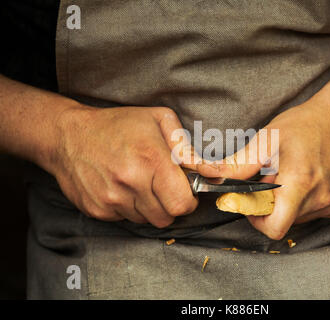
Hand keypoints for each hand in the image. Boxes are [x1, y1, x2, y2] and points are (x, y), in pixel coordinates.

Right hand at [50, 105, 197, 226]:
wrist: (67, 136)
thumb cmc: (118, 125)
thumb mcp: (158, 121)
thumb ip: (188, 148)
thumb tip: (214, 171)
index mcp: (151, 159)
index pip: (181, 203)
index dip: (188, 201)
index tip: (185, 193)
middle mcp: (130, 182)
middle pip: (166, 217)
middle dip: (171, 206)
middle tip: (164, 189)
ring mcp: (111, 198)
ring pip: (147, 221)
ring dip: (150, 208)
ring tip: (141, 184)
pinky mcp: (97, 210)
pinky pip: (126, 219)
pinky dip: (130, 208)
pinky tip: (123, 188)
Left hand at [196, 96, 329, 239]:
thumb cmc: (306, 124)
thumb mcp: (268, 138)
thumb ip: (240, 164)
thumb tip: (212, 175)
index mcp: (300, 183)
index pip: (274, 228)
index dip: (257, 221)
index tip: (253, 203)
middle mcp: (321, 198)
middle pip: (284, 221)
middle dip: (272, 204)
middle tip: (274, 177)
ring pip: (298, 218)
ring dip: (289, 202)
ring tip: (293, 174)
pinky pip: (314, 213)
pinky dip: (305, 201)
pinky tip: (309, 178)